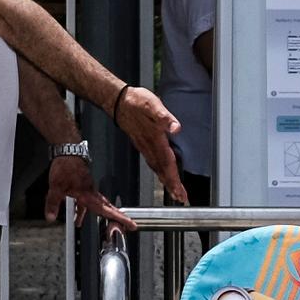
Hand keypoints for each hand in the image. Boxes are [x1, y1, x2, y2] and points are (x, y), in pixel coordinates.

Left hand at [44, 152, 130, 234]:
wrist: (68, 151)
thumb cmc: (66, 165)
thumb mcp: (56, 187)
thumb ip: (53, 204)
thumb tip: (50, 217)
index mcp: (87, 194)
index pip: (106, 210)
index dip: (119, 218)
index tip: (131, 223)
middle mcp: (91, 192)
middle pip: (108, 208)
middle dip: (117, 217)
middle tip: (127, 224)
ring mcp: (88, 188)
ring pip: (97, 204)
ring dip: (98, 214)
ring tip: (86, 224)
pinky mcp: (84, 185)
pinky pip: (87, 199)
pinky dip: (84, 208)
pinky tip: (77, 211)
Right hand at [105, 84, 191, 201]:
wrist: (118, 102)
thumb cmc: (136, 102)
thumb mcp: (152, 104)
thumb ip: (164, 117)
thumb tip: (176, 128)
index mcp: (155, 138)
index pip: (167, 163)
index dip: (173, 179)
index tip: (179, 193)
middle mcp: (149, 146)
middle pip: (162, 170)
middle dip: (171, 185)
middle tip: (181, 198)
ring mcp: (145, 146)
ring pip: (158, 168)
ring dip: (166, 181)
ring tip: (175, 191)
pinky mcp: (142, 144)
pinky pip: (153, 162)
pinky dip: (160, 171)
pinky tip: (163, 174)